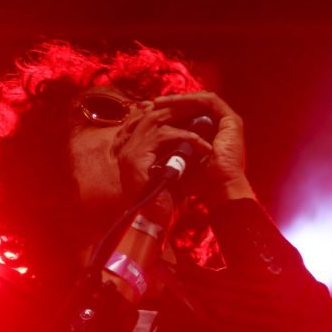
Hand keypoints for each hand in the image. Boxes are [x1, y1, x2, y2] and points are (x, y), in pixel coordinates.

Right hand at [112, 101, 213, 224]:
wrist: (156, 224)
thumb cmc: (166, 202)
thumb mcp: (172, 171)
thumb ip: (176, 152)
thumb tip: (193, 136)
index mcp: (133, 149)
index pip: (148, 117)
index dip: (169, 110)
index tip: (192, 108)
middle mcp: (127, 147)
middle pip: (151, 113)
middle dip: (177, 108)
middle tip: (201, 107)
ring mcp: (130, 151)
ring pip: (156, 119)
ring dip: (183, 117)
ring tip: (204, 120)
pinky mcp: (137, 158)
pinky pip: (165, 137)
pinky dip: (187, 138)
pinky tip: (203, 146)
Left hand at [153, 92, 255, 204]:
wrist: (220, 189)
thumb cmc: (201, 183)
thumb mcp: (180, 163)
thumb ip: (170, 151)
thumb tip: (147, 145)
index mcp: (211, 136)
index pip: (191, 116)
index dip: (171, 112)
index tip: (150, 114)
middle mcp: (220, 127)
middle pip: (194, 106)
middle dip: (171, 103)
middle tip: (152, 103)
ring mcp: (228, 123)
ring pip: (200, 100)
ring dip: (178, 100)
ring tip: (159, 102)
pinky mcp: (231, 121)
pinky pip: (208, 101)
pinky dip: (190, 100)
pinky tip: (173, 102)